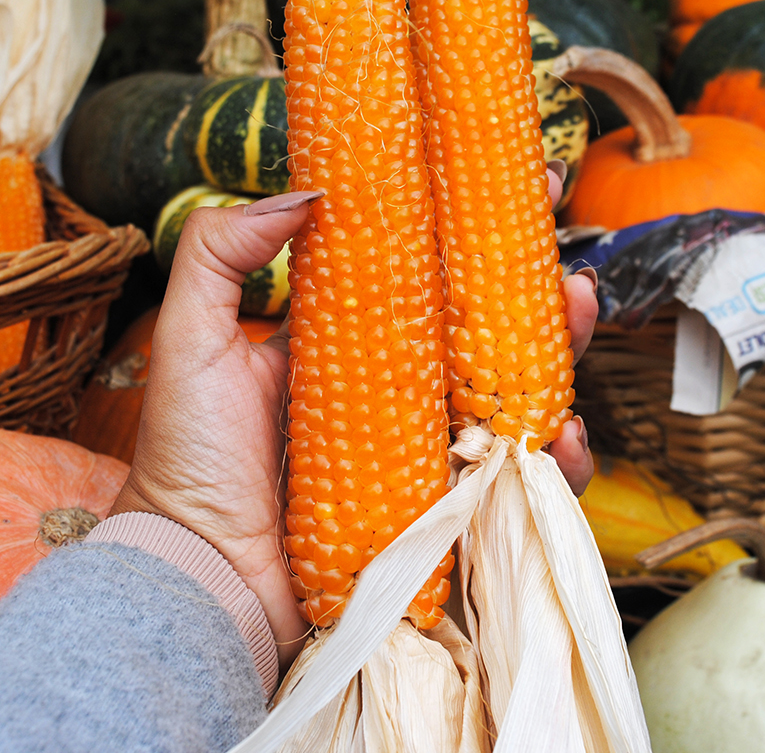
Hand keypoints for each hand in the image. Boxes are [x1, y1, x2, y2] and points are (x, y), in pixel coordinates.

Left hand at [110, 165, 597, 667]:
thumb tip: (307, 190)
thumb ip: (221, 253)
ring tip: (577, 318)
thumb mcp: (191, 340)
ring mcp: (424, 454)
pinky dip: (555, 461)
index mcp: (347, 344)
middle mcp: (394, 394)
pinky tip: (564, 436)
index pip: (425, 277)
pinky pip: (514, 484)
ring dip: (559, 359)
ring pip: (513, 399)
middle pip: (484, 334)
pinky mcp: (444, 513)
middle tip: (567, 262)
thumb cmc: (187, 462)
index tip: (522, 188)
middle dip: (537, 293)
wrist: (200, 576)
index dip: (472, 235)